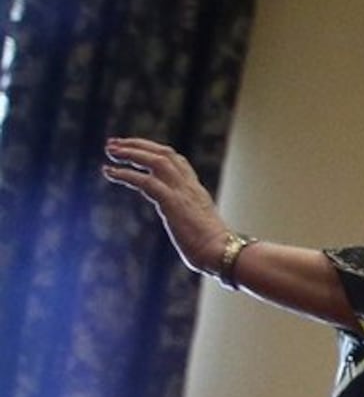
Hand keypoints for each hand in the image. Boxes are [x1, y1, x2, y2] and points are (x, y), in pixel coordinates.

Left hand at [99, 138, 229, 272]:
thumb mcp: (197, 226)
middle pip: (164, 153)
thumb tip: (183, 228)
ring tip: (109, 151)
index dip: (153, 151)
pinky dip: (126, 174)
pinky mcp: (172, 202)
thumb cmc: (211, 248)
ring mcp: (182, 192)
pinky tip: (109, 172)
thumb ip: (187, 218)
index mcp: (195, 190)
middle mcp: (189, 186)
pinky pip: (146, 182)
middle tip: (113, 144)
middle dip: (137, 145)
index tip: (133, 149)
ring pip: (156, 161)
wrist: (220, 252)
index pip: (175, 160)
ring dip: (130, 153)